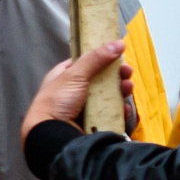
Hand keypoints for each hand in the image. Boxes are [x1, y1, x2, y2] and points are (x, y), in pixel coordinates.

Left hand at [18, 38, 133, 146]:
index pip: (86, 64)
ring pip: (108, 97)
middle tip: (128, 73)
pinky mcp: (93, 122)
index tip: (119, 56)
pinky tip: (125, 109)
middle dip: (117, 76)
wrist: (52, 136)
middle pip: (101, 80)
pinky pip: (111, 114)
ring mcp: (84, 108)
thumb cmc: (57, 102)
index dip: (103, 59)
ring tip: (128, 89)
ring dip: (121, 91)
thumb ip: (95, 59)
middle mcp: (74, 92)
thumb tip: (117, 43)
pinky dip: (119, 111)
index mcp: (64, 77)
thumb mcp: (74, 76)